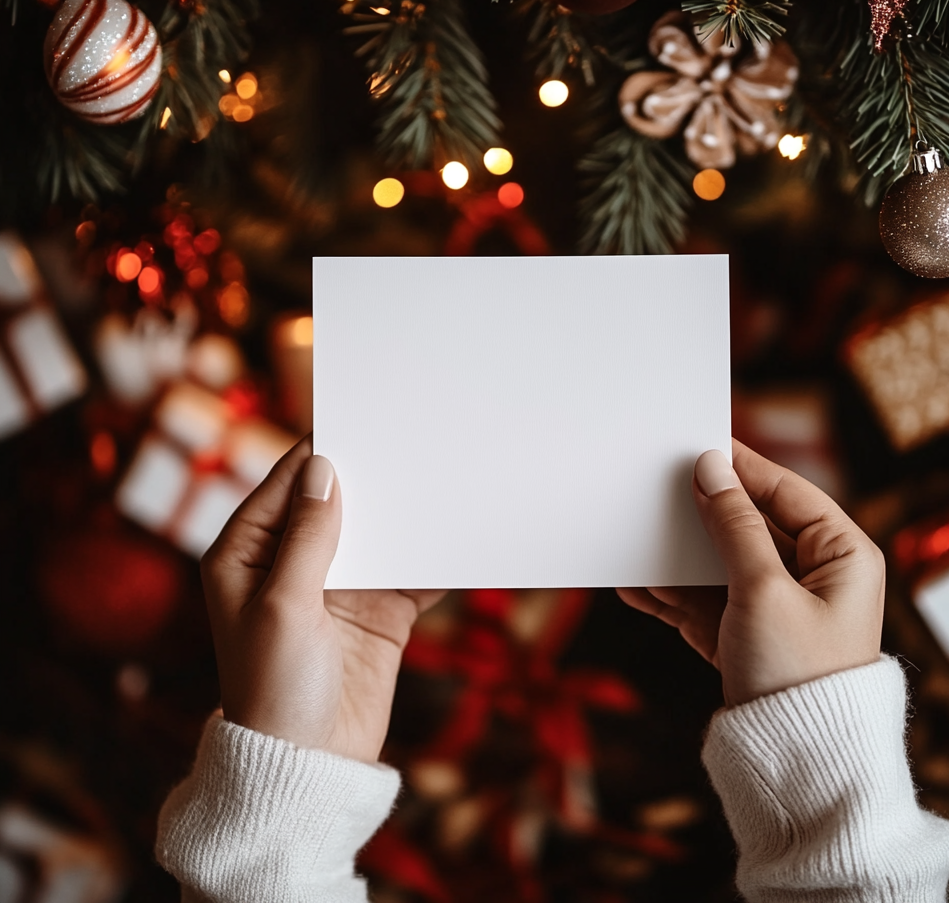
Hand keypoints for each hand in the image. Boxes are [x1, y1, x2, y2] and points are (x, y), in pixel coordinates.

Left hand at [201, 435, 444, 760]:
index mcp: (249, 553)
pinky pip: (412, 572)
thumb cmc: (272, 690)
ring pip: (379, 530)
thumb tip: (323, 468)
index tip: (364, 417)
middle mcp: (293, 562)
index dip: (323, 450)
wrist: (309, 770)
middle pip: (338, 500)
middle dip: (374, 476)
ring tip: (445, 475)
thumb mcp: (282, 606)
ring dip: (408, 512)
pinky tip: (460, 534)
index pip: (288, 482)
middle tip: (414, 438)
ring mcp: (340, 586)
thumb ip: (307, 536)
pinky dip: (433, 557)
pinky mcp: (379, 611)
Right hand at [619, 439, 883, 706]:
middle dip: (702, 518)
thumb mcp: (762, 588)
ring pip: (720, 565)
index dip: (741, 468)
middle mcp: (815, 576)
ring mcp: (779, 608)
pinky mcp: (749, 637)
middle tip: (660, 492)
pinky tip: (638, 587)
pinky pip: (705, 601)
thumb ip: (734, 525)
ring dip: (679, 560)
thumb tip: (712, 468)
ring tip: (637, 544)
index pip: (786, 492)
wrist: (797, 766)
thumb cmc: (798, 673)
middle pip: (749, 527)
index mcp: (842, 555)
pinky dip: (673, 596)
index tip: (697, 447)